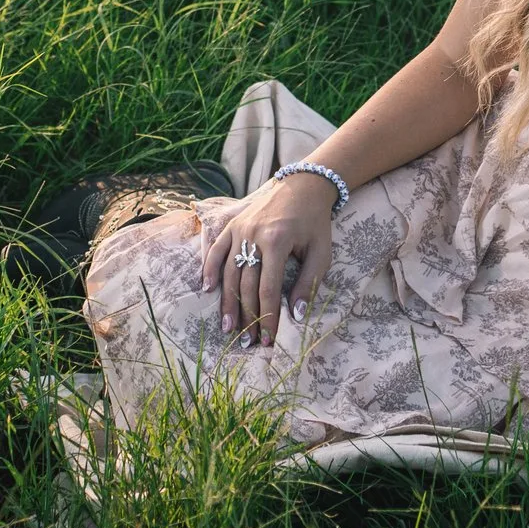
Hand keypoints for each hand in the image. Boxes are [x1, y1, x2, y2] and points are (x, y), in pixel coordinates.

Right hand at [200, 172, 336, 346]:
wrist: (303, 186)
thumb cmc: (315, 222)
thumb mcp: (321, 253)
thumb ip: (308, 283)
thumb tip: (296, 315)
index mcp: (278, 242)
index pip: (269, 288)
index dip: (267, 316)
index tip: (268, 339)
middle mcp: (254, 235)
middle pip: (246, 284)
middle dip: (247, 316)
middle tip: (247, 341)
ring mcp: (240, 229)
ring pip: (229, 271)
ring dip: (227, 302)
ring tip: (228, 327)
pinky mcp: (233, 224)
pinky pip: (217, 249)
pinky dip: (210, 269)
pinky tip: (207, 289)